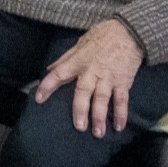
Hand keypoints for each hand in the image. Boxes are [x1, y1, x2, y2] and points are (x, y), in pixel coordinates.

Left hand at [34, 19, 143, 137]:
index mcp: (78, 61)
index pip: (59, 74)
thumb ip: (65, 58)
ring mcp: (108, 78)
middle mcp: (92, 71)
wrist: (129, 32)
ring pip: (103, 99)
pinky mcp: (123, 81)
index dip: (48, 85)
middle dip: (80, 110)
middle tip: (79, 127)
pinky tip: (118, 127)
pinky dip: (121, 114)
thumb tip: (49, 69)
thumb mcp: (80, 43)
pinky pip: (122, 100)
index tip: (38, 98)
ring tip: (97, 133)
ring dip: (100, 117)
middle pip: (83, 92)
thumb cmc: (102, 36)